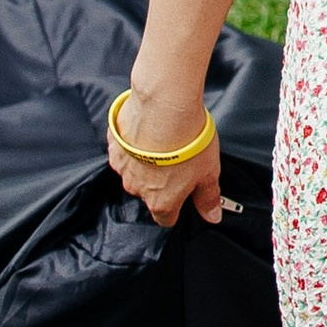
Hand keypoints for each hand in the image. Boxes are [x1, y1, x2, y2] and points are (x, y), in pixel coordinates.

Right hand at [106, 95, 222, 226]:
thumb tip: (212, 216)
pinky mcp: (113, 145)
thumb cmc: (188, 142)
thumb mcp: (209, 173)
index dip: (177, 208)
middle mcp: (137, 189)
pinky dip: (133, 143)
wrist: (164, 108)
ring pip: (135, 171)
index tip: (184, 194)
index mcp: (160, 202)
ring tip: (163, 141)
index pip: (166, 218)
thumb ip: (208, 197)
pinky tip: (147, 130)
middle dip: (162, 180)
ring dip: (146, 160)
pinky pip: (123, 149)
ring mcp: (122, 167)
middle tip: (179, 158)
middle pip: (150, 193)